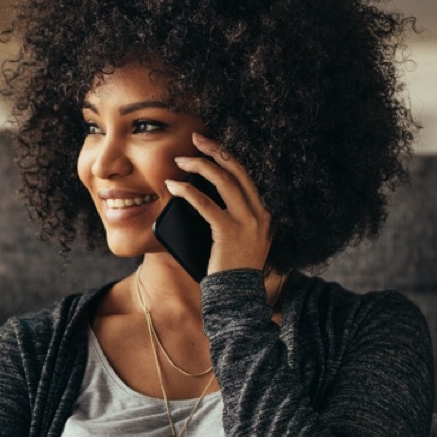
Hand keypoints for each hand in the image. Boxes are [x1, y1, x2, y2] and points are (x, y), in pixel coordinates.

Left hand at [166, 132, 272, 275]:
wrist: (237, 298)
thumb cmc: (231, 272)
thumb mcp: (240, 243)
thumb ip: (232, 222)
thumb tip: (204, 200)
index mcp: (264, 215)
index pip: (246, 178)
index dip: (227, 159)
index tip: (210, 148)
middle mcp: (260, 214)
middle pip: (238, 171)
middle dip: (216, 150)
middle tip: (197, 138)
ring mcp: (247, 222)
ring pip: (224, 181)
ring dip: (199, 166)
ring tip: (180, 160)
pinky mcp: (228, 232)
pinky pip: (206, 203)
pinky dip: (187, 192)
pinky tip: (173, 186)